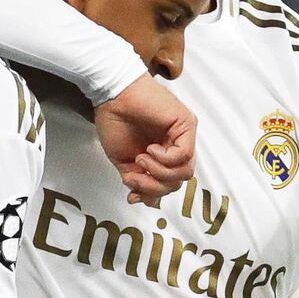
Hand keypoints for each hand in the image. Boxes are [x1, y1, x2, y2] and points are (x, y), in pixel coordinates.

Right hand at [94, 73, 195, 206]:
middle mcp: (176, 145)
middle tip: (134, 176)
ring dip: (159, 173)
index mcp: (163, 154)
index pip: (169, 183)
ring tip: (141, 159)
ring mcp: (183, 135)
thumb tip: (145, 201)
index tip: (132, 193)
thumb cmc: (115, 121)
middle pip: (178, 181)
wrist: (111, 96)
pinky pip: (184, 155)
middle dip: (154, 186)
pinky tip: (149, 150)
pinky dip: (164, 159)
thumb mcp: (124, 161)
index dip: (152, 193)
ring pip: (185, 172)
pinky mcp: (186, 124)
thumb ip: (137, 180)